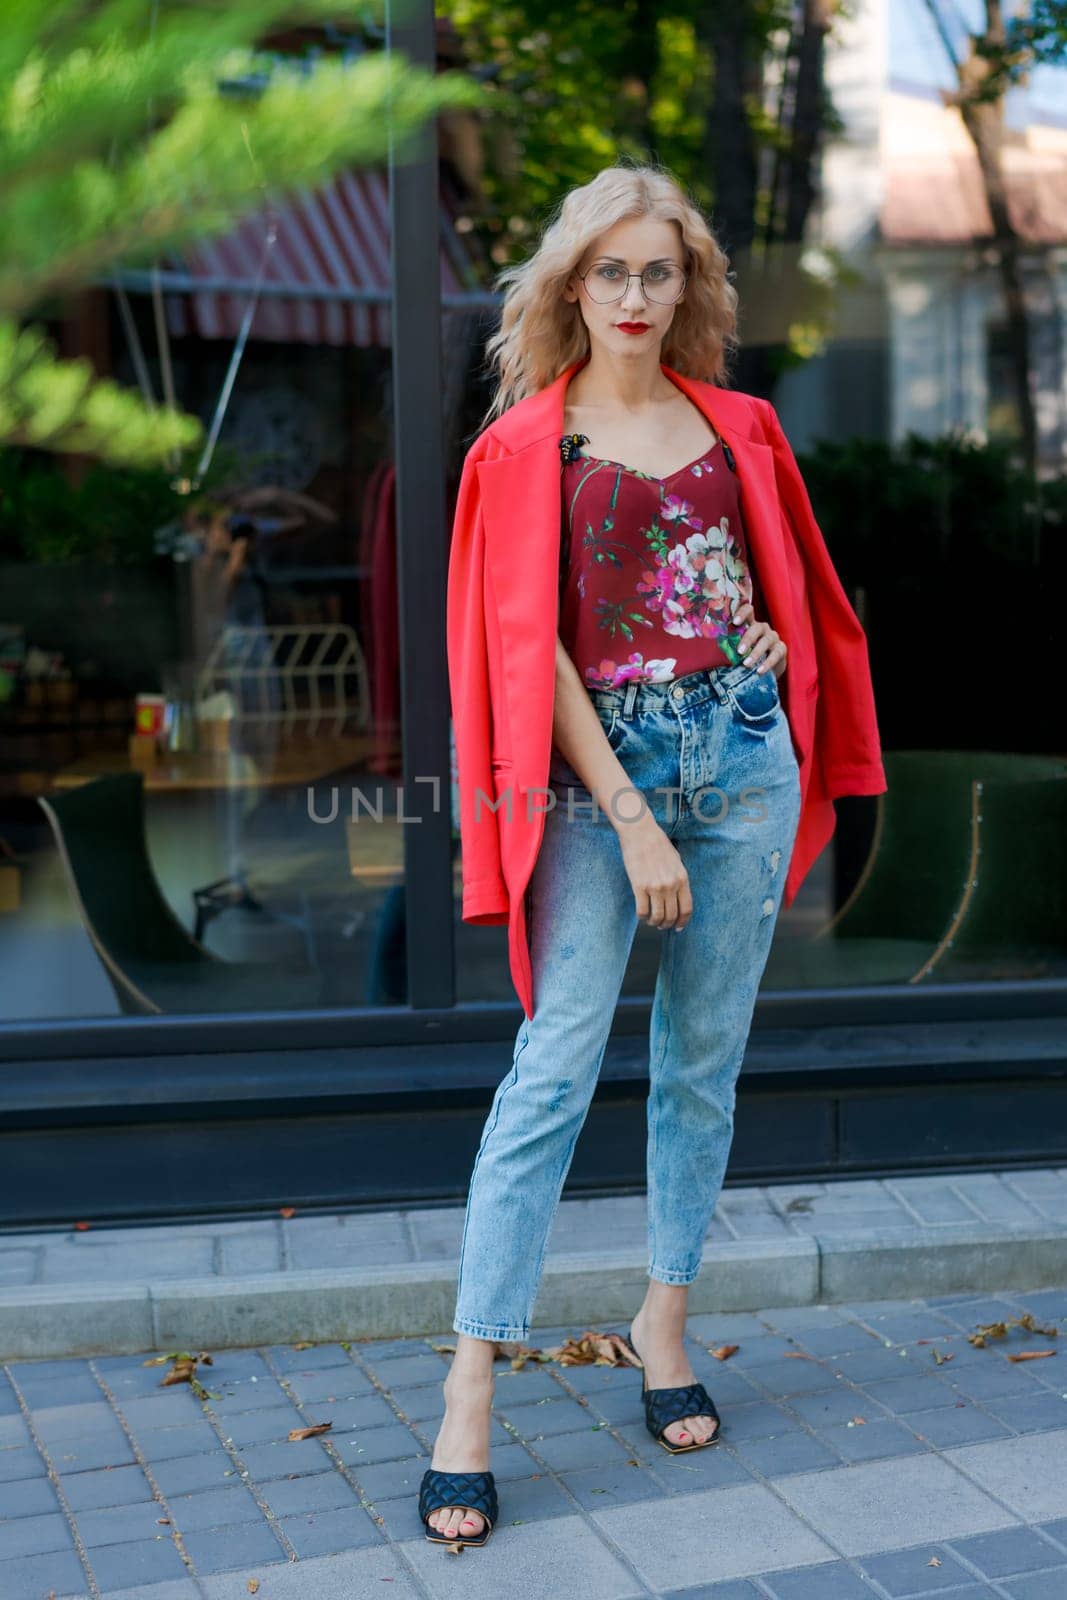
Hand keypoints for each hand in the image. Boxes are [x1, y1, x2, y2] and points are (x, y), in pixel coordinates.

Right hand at [616, 813, 692, 931]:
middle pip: (672, 915)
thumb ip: (678, 878)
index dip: (683, 921)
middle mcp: (671, 885)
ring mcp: (655, 886)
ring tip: (651, 921)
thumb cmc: (657, 843)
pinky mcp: (639, 886)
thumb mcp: (676, 860)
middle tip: (662, 926)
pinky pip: (642, 910)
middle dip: (667, 924)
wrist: (640, 831)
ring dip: (654, 923)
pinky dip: (642, 917)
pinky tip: (641, 914)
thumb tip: (678, 895)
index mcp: (682, 878)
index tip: (678, 927)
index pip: (686, 908)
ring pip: (657, 916)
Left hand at [732, 601, 786, 679]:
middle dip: (748, 639)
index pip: (748, 610)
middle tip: (739, 651)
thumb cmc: (744, 656)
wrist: (763, 669)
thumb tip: (704, 651)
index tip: (734, 621)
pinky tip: (759, 671)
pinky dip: (767, 663)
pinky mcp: (781, 649)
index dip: (742, 613)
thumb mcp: (735, 649)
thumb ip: (726, 645)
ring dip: (756, 652)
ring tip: (746, 664)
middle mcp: (762, 628)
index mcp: (749, 624)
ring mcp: (773, 638)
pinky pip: (776, 654)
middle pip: (757, 627)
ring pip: (767, 640)